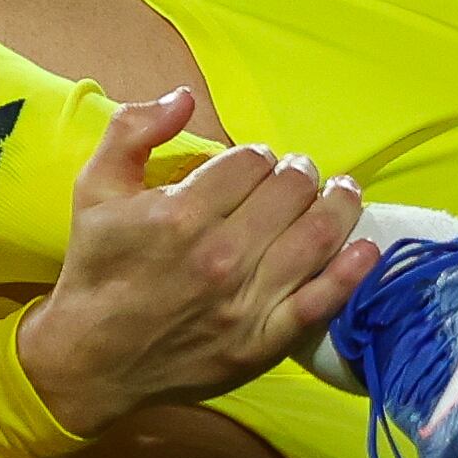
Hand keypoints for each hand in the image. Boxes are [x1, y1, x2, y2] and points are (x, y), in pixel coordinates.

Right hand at [17, 91, 377, 435]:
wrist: (91, 359)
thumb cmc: (96, 268)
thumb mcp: (93, 188)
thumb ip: (132, 130)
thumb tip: (184, 98)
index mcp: (180, 213)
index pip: (249, 161)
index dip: (257, 155)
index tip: (254, 163)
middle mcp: (219, 255)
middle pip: (290, 191)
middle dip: (300, 172)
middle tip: (298, 174)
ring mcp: (245, 302)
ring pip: (317, 236)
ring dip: (339, 205)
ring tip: (342, 192)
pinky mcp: (262, 342)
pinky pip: (322, 301)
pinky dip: (352, 271)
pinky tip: (366, 247)